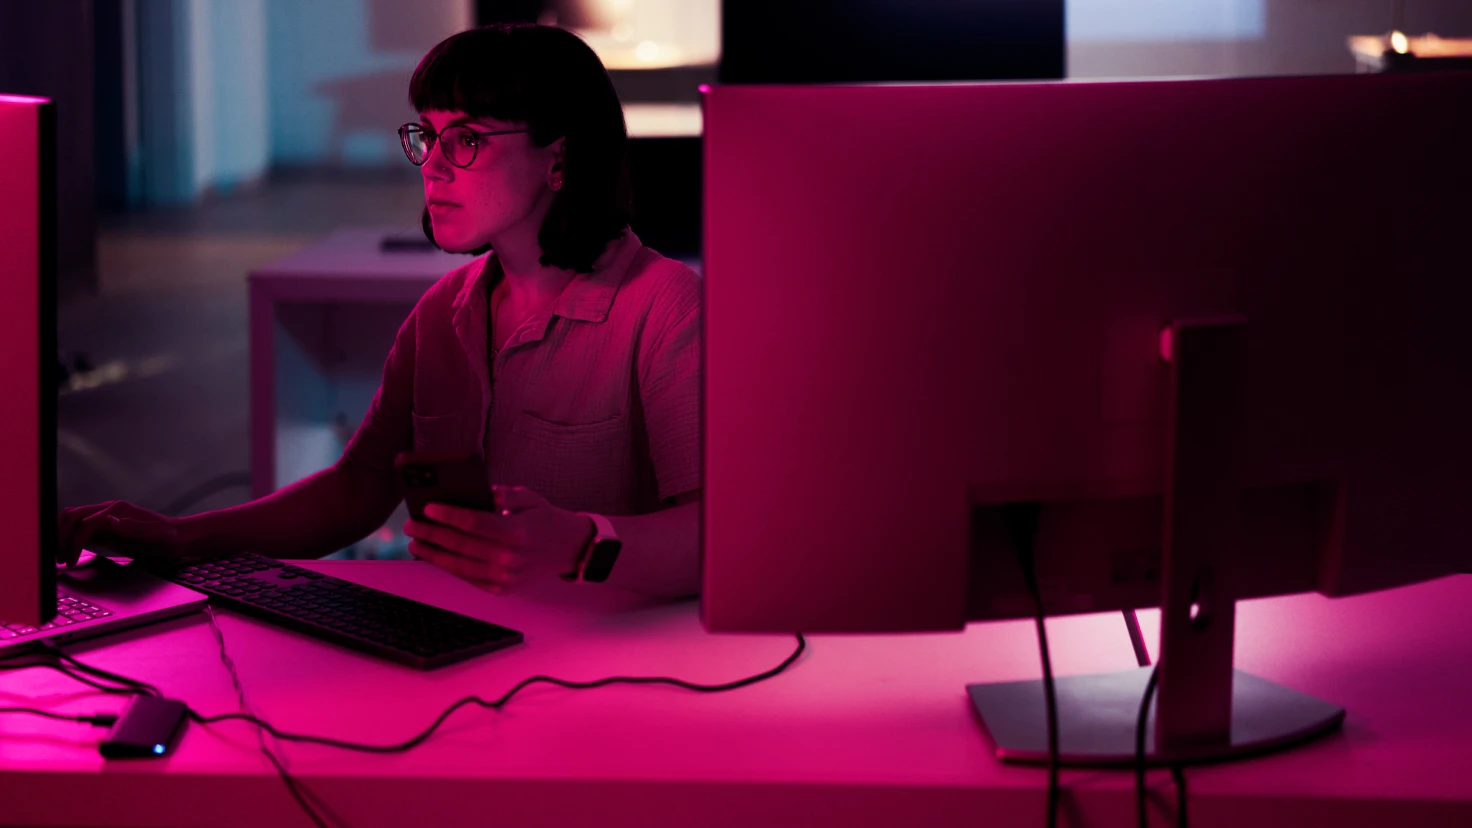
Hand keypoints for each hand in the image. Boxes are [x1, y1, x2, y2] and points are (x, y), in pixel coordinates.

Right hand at [56, 501, 192, 566]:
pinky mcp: (105, 526)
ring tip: (60, 558)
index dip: (73, 542)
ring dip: (60, 536)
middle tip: (59, 560)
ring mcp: (105, 517)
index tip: (71, 561)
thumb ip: (134, 528)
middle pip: (71, 516)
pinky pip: (79, 527)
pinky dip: (68, 538)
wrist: (180, 537)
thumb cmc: (169, 538)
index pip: (83, 524)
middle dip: (60, 537)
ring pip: (71, 519)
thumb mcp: (156, 535)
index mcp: (117, 511)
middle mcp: (108, 510)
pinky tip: (67, 554)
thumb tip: (110, 520)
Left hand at [403, 485, 593, 592]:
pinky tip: (434, 555)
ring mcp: (505, 577)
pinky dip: (448, 567)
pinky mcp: (501, 588)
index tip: (428, 508)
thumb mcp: (529, 497)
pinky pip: (468, 577)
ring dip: (433, 554)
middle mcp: (510, 558)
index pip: (474, 523)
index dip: (448, 515)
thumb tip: (478, 494)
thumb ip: (504, 495)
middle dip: (432, 534)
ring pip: (459, 566)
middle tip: (412, 525)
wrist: (567, 549)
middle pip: (461, 545)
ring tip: (415, 542)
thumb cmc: (543, 519)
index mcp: (517, 532)